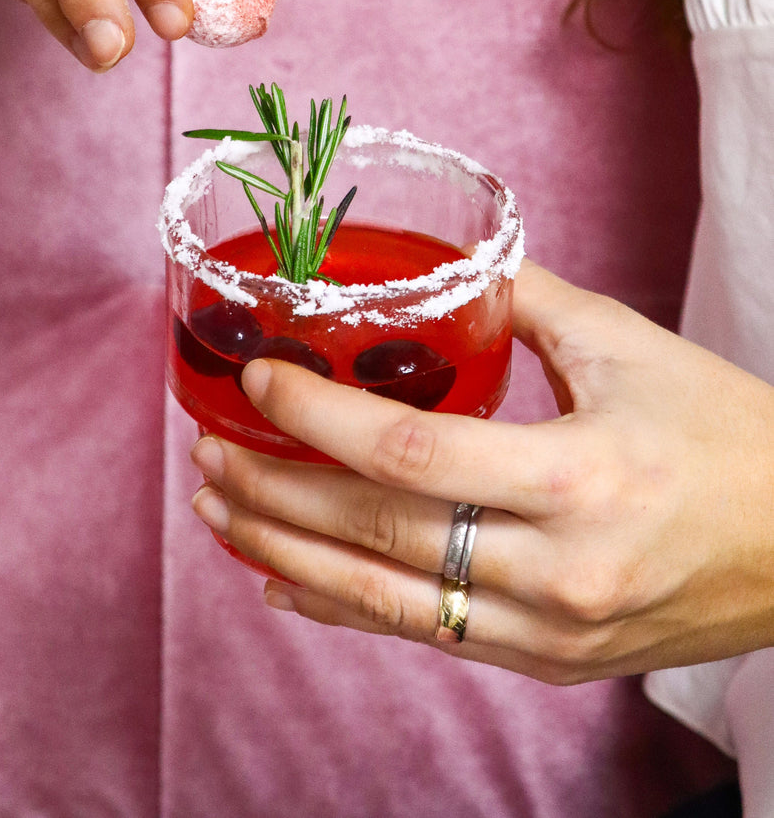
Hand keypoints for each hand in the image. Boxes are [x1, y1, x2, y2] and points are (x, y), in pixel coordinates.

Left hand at [190, 260, 773, 682]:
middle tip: (209, 455)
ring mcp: (550, 631)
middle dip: (277, 492)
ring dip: (287, 555)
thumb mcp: (632, 347)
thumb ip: (528, 301)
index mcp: (579, 478)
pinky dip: (346, 610)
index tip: (257, 382)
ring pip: (387, 602)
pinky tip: (288, 583)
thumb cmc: (730, 438)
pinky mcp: (551, 662)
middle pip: (379, 536)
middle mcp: (556, 570)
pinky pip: (427, 638)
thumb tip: (449, 268)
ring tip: (219, 515)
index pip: (412, 454)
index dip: (319, 418)